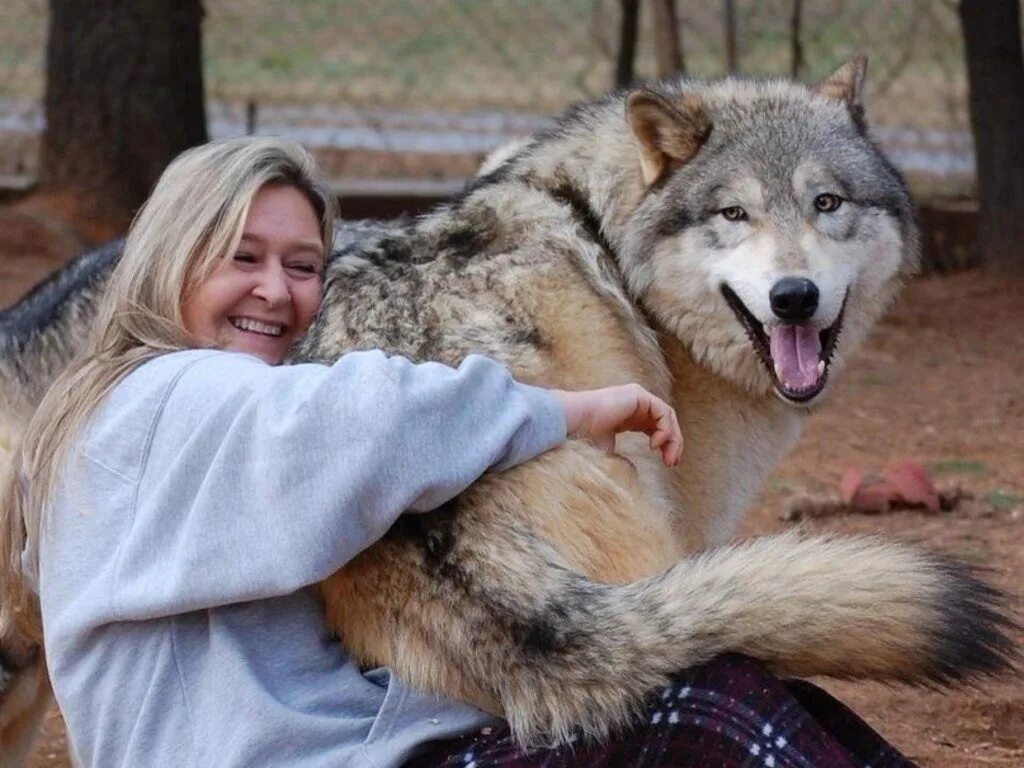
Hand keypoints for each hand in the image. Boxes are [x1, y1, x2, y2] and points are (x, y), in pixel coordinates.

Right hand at [554, 384, 681, 466]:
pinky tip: (654, 445)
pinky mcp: (638, 394)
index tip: (669, 463)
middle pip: (665, 422)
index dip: (665, 444)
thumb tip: (634, 470)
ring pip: (667, 416)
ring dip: (672, 439)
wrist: (574, 423)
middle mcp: (634, 405)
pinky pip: (663, 412)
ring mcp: (637, 397)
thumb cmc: (584, 439)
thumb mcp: (608, 451)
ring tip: (668, 458)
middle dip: (673, 443)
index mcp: (628, 416)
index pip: (655, 427)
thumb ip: (623, 458)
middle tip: (672, 463)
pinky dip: (664, 430)